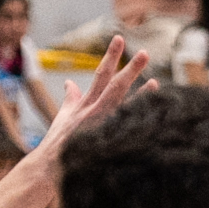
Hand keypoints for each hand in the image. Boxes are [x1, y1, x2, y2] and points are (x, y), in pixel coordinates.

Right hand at [40, 35, 145, 153]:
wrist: (52, 168)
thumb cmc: (59, 142)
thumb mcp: (63, 116)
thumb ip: (71, 98)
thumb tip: (70, 83)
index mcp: (86, 104)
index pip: (100, 74)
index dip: (111, 56)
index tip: (120, 38)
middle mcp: (95, 113)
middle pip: (116, 87)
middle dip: (130, 69)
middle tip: (145, 54)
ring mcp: (102, 129)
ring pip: (125, 108)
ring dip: (142, 96)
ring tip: (156, 84)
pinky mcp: (107, 144)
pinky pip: (126, 132)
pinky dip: (139, 124)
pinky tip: (154, 118)